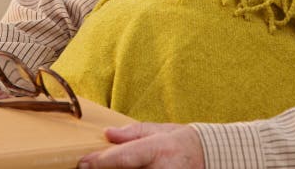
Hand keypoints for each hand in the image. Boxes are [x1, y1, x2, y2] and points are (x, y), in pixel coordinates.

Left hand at [78, 122, 204, 168]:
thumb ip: (133, 133)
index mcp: (159, 149)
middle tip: (93, 166)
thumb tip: (108, 134)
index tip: (83, 163)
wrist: (211, 158)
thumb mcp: (160, 130)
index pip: (125, 157)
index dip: (101, 161)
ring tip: (113, 166)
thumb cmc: (182, 143)